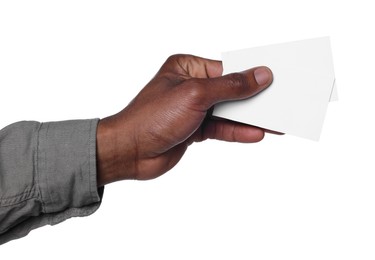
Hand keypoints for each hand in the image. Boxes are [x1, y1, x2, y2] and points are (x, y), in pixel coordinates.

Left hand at [96, 54, 272, 185]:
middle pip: (230, 91)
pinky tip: (255, 134)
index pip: (227, 68)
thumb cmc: (152, 117)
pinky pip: (221, 128)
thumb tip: (259, 76)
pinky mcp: (194, 129)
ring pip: (228, 112)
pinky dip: (237, 132)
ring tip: (274, 123)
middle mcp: (191, 86)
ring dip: (249, 119)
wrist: (130, 151)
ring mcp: (193, 109)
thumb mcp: (195, 95)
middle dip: (253, 99)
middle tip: (278, 103)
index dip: (251, 75)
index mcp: (187, 68)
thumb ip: (230, 87)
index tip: (273, 80)